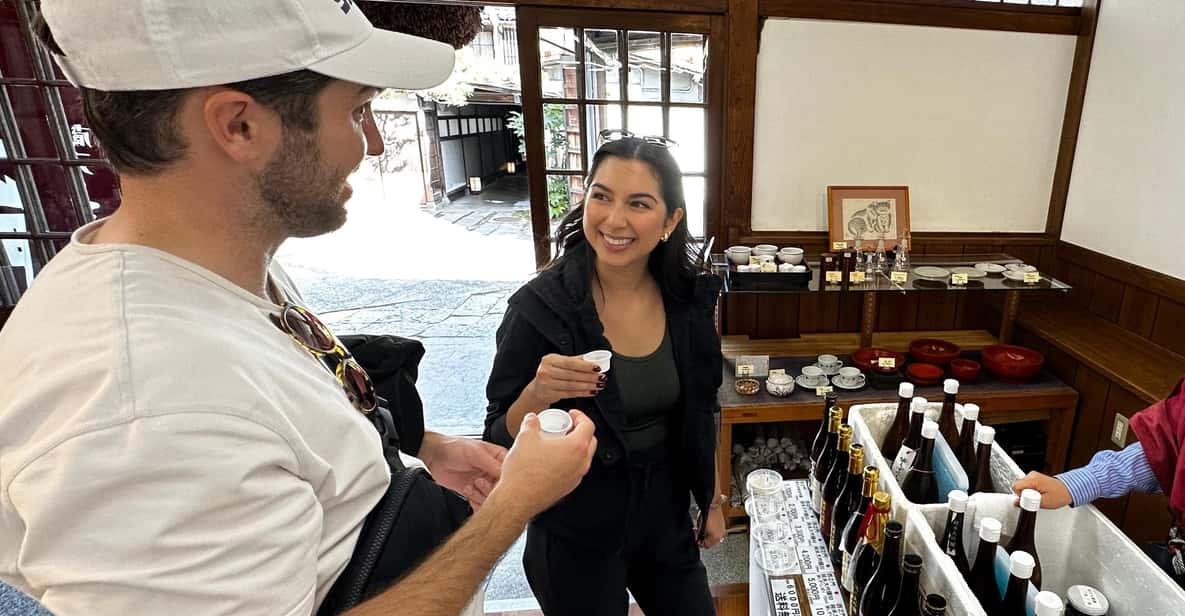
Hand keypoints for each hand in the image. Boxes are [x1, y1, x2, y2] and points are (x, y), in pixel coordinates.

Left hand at [419, 433, 505, 508]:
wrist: (434, 455)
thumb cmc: (454, 447)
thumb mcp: (475, 453)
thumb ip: (492, 464)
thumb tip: (507, 475)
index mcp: (498, 458)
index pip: (510, 473)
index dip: (505, 480)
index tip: (496, 482)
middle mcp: (492, 472)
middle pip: (502, 489)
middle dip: (490, 489)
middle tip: (479, 482)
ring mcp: (483, 483)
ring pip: (492, 499)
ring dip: (480, 495)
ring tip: (470, 485)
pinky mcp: (473, 492)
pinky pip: (480, 505)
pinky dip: (475, 503)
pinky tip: (467, 491)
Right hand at [487, 410, 596, 524]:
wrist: (517, 499)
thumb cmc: (524, 473)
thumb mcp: (525, 437)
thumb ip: (531, 423)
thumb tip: (532, 419)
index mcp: (576, 447)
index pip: (588, 426)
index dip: (580, 416)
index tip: (572, 415)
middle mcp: (580, 463)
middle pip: (590, 441)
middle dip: (580, 431)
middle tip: (566, 427)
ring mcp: (576, 477)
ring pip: (583, 457)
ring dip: (575, 447)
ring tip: (557, 443)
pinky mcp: (568, 487)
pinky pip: (574, 470)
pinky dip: (568, 461)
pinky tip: (552, 460)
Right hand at [525, 354, 604, 405]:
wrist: (537, 390)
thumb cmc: (550, 374)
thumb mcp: (559, 363)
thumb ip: (575, 360)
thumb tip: (593, 358)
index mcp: (550, 359)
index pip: (570, 362)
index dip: (585, 365)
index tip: (598, 368)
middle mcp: (545, 370)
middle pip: (572, 374)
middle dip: (590, 377)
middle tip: (602, 378)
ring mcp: (546, 383)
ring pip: (571, 385)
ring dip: (588, 386)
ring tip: (598, 385)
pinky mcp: (549, 394)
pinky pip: (569, 394)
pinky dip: (582, 393)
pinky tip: (591, 392)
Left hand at [697, 503, 726, 548]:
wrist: (712, 505)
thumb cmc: (706, 514)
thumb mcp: (700, 528)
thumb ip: (700, 536)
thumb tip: (699, 539)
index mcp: (715, 538)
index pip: (706, 546)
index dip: (699, 542)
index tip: (696, 538)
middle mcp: (721, 535)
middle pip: (710, 542)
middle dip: (704, 538)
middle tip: (698, 533)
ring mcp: (722, 530)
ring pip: (713, 537)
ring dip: (707, 535)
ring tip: (702, 529)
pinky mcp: (723, 526)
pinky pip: (716, 532)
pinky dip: (712, 531)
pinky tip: (707, 526)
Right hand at [1011, 471, 1072, 508]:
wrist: (1068, 490)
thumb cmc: (1059, 495)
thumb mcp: (1044, 502)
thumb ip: (1028, 502)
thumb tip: (1017, 502)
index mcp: (1033, 479)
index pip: (1015, 486)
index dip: (1020, 496)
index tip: (1029, 500)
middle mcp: (1032, 475)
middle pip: (1018, 486)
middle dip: (1025, 495)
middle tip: (1036, 499)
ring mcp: (1033, 475)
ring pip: (1022, 487)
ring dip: (1028, 494)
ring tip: (1039, 496)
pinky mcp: (1034, 478)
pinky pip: (1027, 486)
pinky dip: (1031, 491)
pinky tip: (1039, 494)